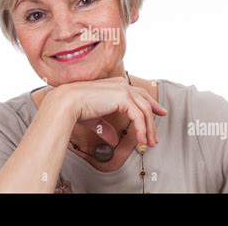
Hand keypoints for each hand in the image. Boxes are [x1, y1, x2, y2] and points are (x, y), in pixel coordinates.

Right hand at [50, 77, 167, 147]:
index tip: (159, 113)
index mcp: (115, 85)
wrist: (68, 103)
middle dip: (152, 120)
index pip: (138, 94)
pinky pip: (138, 116)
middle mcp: (121, 84)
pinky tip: (140, 141)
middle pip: (145, 102)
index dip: (151, 104)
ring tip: (149, 143)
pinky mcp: (123, 97)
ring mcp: (123, 89)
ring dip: (148, 129)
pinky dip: (141, 130)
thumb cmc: (77, 109)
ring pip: (144, 110)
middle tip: (155, 137)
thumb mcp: (96, 119)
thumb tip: (114, 140)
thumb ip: (106, 127)